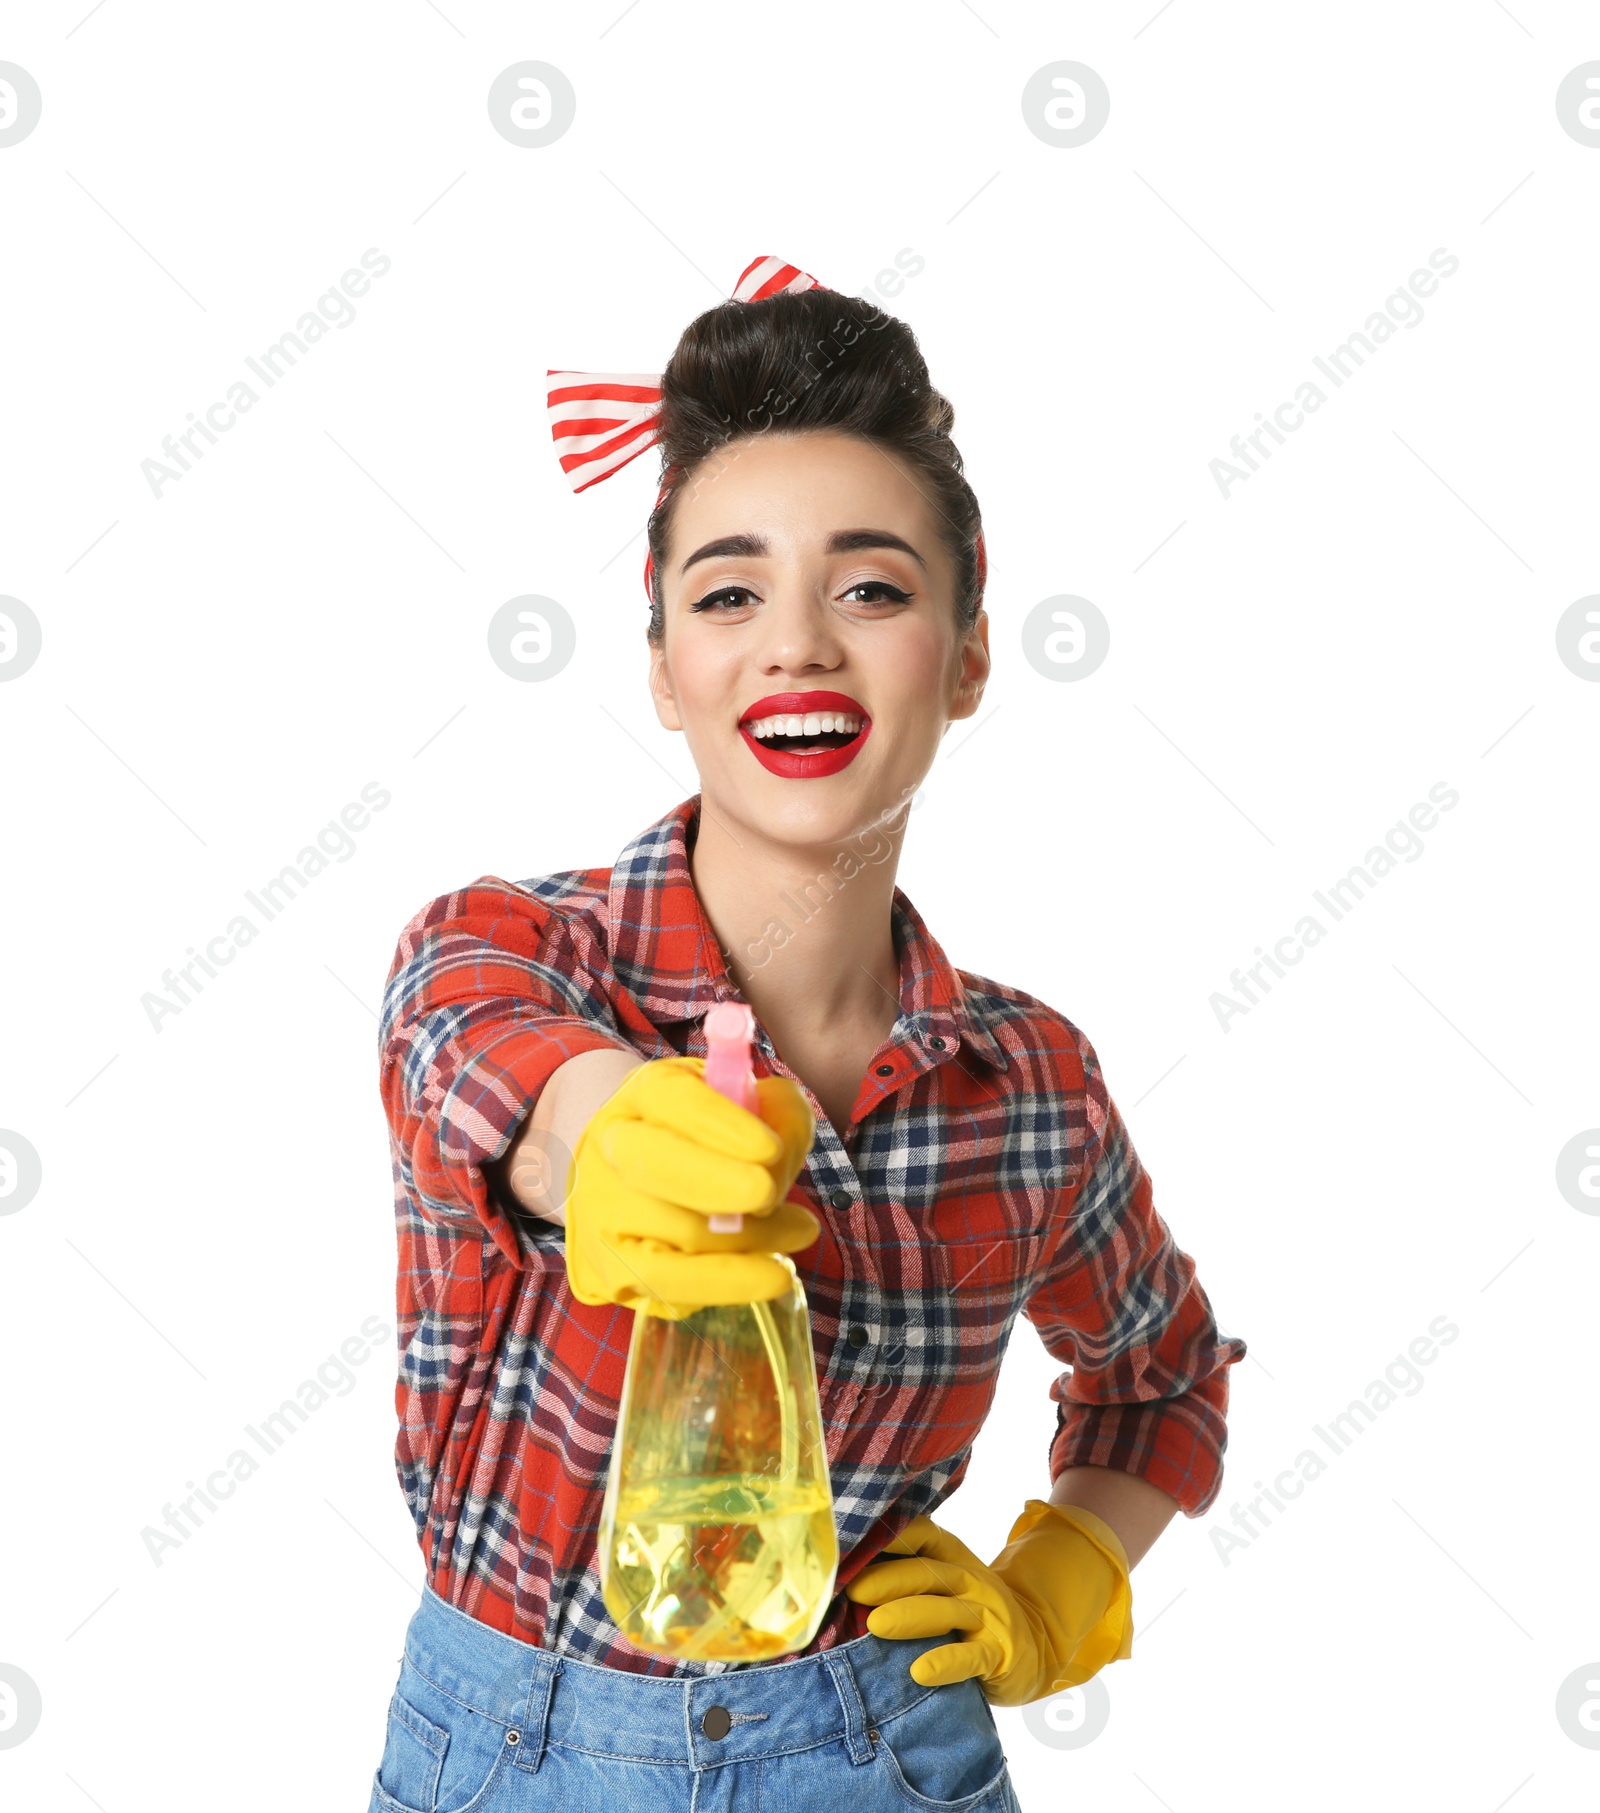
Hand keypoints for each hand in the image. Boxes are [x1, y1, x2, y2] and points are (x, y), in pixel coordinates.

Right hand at [563, 1055, 819, 1313]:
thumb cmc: (706, 1139)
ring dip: (746, 1237)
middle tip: (768, 1193)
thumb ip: (777, 1112)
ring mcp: (605, 1208)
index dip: (719, 1124)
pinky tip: (771, 1275)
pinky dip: (725, 1283)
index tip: (769, 1148)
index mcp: (647, 1093)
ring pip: (672, 1230)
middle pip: (651, 1162)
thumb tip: (784, 1154)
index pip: (672, 1098)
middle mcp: (613, 1145)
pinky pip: (667, 1283)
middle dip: (714, 1181)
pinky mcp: (613, 1266)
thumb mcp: (745, 1105)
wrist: (637, 1183)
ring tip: (799, 1231)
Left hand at [843, 1502, 1132, 1706]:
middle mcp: (971, 1581)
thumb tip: (846, 1573)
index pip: (925, 1536)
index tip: (860, 1537)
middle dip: (890, 1579)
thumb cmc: (970, 1614)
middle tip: (854, 1588)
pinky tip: (919, 1671)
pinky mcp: (999, 1653)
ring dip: (910, 1616)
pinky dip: (945, 1663)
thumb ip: (910, 1576)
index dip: (895, 1534)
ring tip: (876, 1624)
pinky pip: (971, 1656)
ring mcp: (987, 1615)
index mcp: (954, 1558)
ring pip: (946, 1612)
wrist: (1032, 1646)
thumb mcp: (947, 1586)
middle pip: (928, 1573)